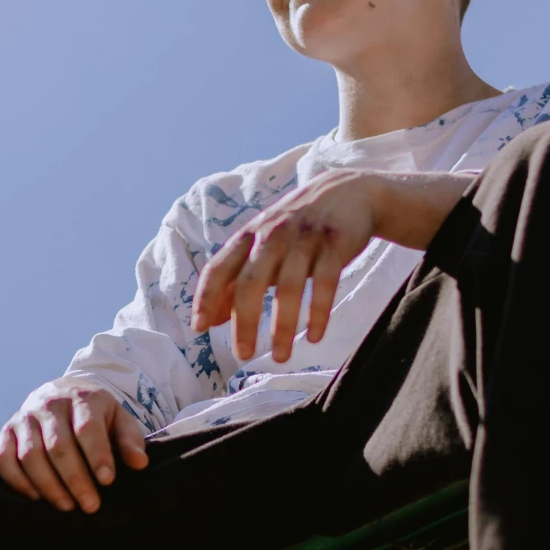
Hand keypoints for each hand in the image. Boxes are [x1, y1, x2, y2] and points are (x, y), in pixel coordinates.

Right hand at [0, 384, 148, 513]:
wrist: (64, 393)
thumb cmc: (97, 415)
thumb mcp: (119, 419)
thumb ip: (130, 440)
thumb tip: (139, 463)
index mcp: (82, 398)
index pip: (87, 428)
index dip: (97, 456)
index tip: (107, 481)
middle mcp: (49, 404)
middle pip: (58, 446)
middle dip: (75, 480)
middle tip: (91, 506)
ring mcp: (25, 417)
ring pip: (30, 455)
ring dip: (49, 485)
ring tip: (67, 506)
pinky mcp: (7, 431)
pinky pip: (3, 459)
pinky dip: (18, 481)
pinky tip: (37, 498)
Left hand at [191, 169, 475, 363]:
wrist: (349, 191)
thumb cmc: (298, 229)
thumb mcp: (263, 247)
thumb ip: (236, 280)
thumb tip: (209, 320)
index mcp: (250, 236)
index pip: (219, 268)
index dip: (206, 298)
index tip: (199, 328)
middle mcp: (273, 235)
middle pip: (251, 283)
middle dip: (245, 323)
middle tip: (243, 355)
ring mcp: (305, 238)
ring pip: (289, 288)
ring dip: (283, 327)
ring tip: (281, 357)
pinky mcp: (335, 244)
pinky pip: (325, 284)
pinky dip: (318, 313)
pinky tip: (314, 337)